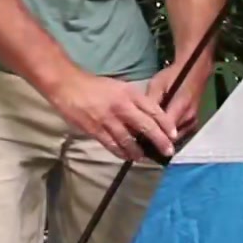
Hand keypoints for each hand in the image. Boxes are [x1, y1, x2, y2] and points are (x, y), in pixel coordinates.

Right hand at [45, 70, 177, 161]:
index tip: (174, 135)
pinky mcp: (95, 129)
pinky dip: (121, 152)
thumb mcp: (120, 88)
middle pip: (146, 126)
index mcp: (130, 93)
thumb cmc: (96, 86)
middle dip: (159, 141)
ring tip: (144, 157)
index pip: (153, 110)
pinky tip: (127, 156)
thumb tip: (148, 119)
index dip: (166, 124)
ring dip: (139, 151)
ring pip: (129, 139)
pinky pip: (112, 145)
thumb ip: (134, 102)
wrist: (68, 85)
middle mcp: (122, 106)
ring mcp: (108, 119)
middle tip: (167, 152)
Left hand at [146, 61, 207, 135]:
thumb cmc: (172, 76)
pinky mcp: (193, 123)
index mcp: (180, 106)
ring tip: (147, 140)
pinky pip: (180, 135)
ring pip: (175, 139)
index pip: (164, 129)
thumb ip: (150, 102)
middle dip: (156, 141)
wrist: (193, 72)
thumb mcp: (157, 85)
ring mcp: (193, 122)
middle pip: (170, 138)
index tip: (137, 139)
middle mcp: (189, 117)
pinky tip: (158, 134)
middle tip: (139, 142)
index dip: (150, 136)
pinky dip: (169, 136)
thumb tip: (139, 118)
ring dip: (163, 140)